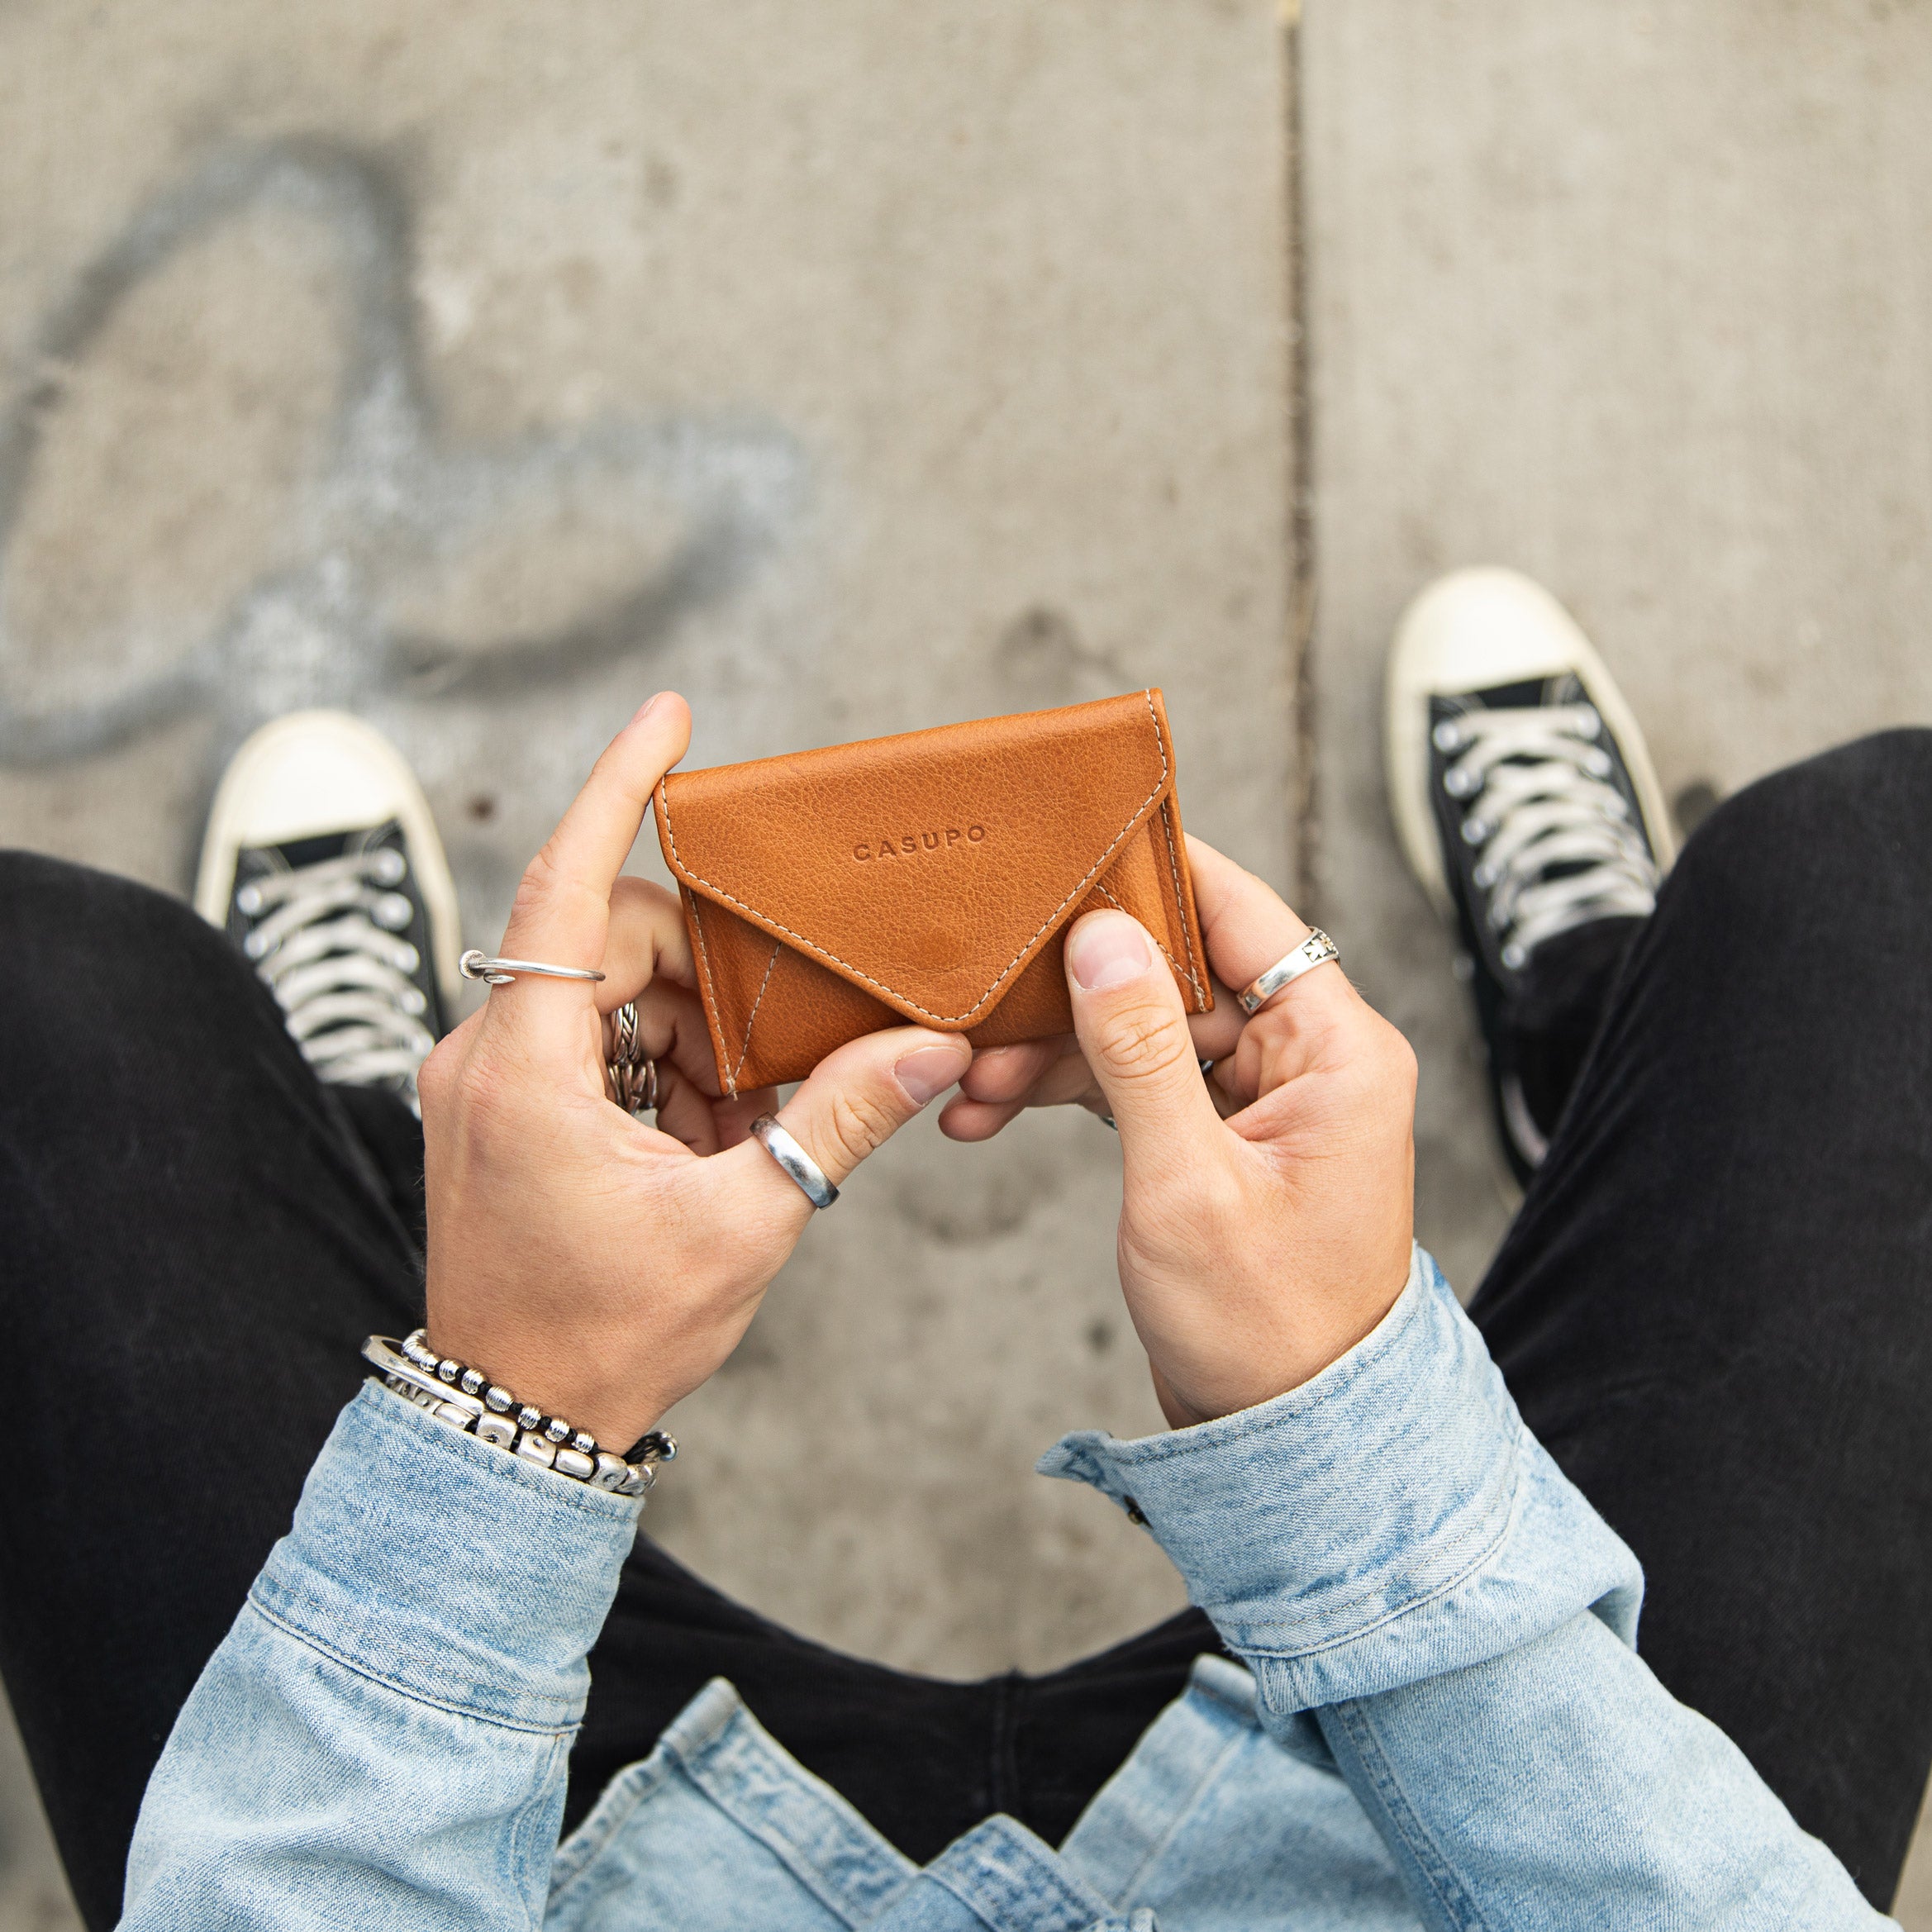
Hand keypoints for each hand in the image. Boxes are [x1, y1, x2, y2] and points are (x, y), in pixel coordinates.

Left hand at [418, 694, 971, 1449]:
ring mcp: (482, 1080)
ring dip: (686, 1033)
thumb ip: (839, 1120)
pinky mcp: (494, 1106)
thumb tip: (931, 1050)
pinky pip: (585, 1038)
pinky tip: (703, 1136)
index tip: (671, 716)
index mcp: (529, 1068)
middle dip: (706, 977)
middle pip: (610, 939)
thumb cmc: (609, 1331)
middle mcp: (486, 1053)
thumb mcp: (745, 1221)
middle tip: (769, 1057)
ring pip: (603, 989)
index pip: (568, 884)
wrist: (518, 1421)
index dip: (620, 787)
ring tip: (738, 1124)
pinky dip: (654, 1066)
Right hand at [940, 837, 1415, 1424]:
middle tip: (983, 1006)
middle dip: (1074, 991)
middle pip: (1178, 972)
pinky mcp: (1225, 1137)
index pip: (1245, 916)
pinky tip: (993, 1108)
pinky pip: (1141, 1081)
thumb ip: (1138, 1050)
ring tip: (971, 1088)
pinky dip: (1072, 1092)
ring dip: (1055, 1052)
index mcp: (1337, 1050)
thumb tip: (1102, 934)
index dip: (1159, 873)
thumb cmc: (1266, 1330)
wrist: (1288, 1446)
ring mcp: (1266, 1099)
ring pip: (1145, 1029)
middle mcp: (1310, 1059)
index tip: (1075, 839)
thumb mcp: (1185, 1183)